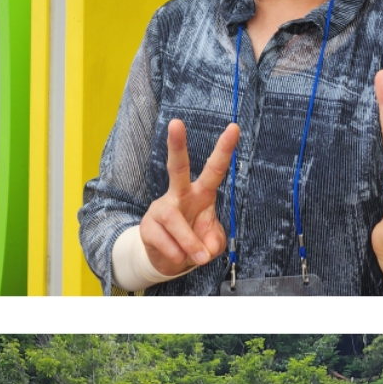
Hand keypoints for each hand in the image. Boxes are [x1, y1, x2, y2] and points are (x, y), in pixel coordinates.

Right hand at [140, 118, 238, 277]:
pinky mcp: (148, 226)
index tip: (234, 128)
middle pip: (177, 167)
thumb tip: (205, 248)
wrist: (170, 261)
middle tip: (176, 123)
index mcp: (201, 193)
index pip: (215, 169)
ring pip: (174, 219)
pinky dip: (176, 254)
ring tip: (199, 258)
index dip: (224, 150)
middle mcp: (180, 194)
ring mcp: (161, 208)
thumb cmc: (196, 243)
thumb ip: (215, 242)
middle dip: (177, 146)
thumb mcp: (214, 244)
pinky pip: (164, 240)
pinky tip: (179, 257)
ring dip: (189, 242)